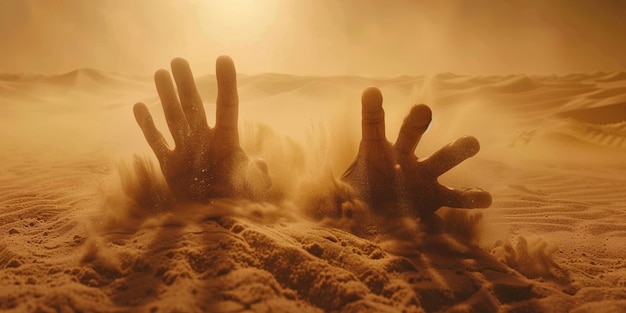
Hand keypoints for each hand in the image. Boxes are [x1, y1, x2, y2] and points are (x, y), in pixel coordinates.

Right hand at [133, 56, 270, 201]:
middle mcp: (205, 141)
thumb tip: (261, 163)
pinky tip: (139, 106)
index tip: (223, 58)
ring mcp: (186, 151)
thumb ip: (257, 178)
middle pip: (194, 106)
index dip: (226, 83)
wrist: (217, 226)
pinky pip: (156, 141)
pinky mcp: (170, 166)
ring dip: (167, 96)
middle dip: (186, 84)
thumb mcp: (252, 191)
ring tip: (160, 71)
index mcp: (227, 142)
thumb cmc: (239, 206)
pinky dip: (147, 126)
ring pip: (174, 117)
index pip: (227, 106)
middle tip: (178, 61)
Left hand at [341, 87, 490, 222]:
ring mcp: (422, 176)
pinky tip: (485, 198)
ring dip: (457, 149)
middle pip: (411, 134)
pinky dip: (470, 197)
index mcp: (375, 152)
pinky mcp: (435, 198)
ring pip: (442, 159)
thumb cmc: (358, 200)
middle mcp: (402, 157)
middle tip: (423, 109)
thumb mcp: (343, 194)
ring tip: (472, 142)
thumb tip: (313, 198)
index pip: (372, 128)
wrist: (375, 220)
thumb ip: (335, 192)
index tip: (371, 92)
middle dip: (417, 121)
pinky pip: (455, 197)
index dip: (371, 111)